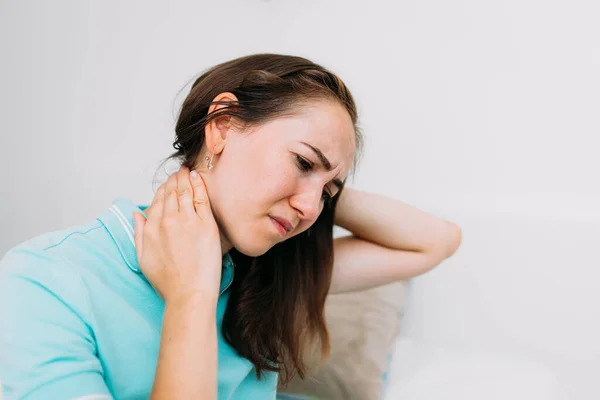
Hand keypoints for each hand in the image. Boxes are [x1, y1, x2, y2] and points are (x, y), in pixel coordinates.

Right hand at [132, 167, 222, 302]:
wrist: (189, 294)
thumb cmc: (168, 282)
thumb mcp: (142, 258)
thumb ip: (137, 233)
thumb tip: (136, 214)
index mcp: (151, 228)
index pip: (157, 200)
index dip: (163, 189)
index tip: (168, 183)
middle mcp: (168, 221)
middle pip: (171, 193)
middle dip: (175, 180)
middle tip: (180, 172)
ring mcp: (188, 221)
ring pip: (185, 192)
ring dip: (185, 178)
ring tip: (188, 171)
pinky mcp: (206, 225)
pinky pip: (201, 198)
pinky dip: (198, 185)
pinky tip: (198, 177)